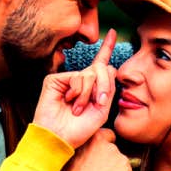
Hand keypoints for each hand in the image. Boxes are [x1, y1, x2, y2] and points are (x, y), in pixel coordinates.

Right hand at [32, 29, 117, 147]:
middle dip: (104, 85)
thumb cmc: (79, 129)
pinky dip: (77, 91)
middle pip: (101, 68)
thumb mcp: (101, 112)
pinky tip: (68, 101)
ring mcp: (67, 79)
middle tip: (99, 102)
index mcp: (92, 88)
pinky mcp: (55, 79)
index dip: (107, 48)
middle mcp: (80, 81)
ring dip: (88, 94)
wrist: (59, 138)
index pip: (101, 65)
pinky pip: (77, 77)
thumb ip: (109, 90)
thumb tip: (109, 67)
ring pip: (90, 74)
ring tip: (78, 108)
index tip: (114, 33)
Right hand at [53, 129, 129, 170]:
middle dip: (109, 160)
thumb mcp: (69, 162)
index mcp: (85, 138)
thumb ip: (83, 152)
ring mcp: (112, 152)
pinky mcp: (124, 166)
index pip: (104, 135)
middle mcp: (99, 140)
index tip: (96, 163)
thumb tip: (94, 154)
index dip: (102, 150)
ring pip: (121, 161)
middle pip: (113, 148)